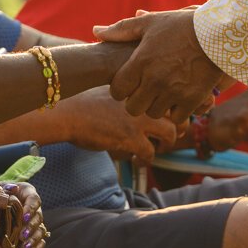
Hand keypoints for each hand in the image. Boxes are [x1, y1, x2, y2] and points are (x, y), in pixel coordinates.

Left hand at [0, 181, 46, 247]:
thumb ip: (2, 189)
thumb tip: (13, 188)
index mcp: (26, 193)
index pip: (34, 200)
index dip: (30, 209)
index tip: (23, 217)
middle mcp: (33, 208)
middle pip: (38, 216)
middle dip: (31, 227)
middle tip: (22, 235)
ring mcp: (33, 222)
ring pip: (40, 230)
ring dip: (33, 239)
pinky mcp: (32, 234)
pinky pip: (40, 242)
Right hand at [60, 87, 178, 162]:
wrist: (68, 112)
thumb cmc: (85, 102)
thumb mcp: (114, 91)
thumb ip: (131, 96)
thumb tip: (142, 108)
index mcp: (142, 87)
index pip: (170, 96)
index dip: (175, 109)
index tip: (170, 118)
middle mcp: (145, 100)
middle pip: (179, 114)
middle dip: (179, 128)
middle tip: (169, 137)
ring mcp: (139, 118)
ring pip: (171, 134)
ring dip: (165, 146)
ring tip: (155, 150)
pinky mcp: (131, 137)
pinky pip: (150, 153)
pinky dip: (145, 160)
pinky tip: (137, 161)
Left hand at [97, 8, 227, 124]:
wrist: (218, 34)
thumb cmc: (181, 26)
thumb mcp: (150, 23)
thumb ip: (121, 30)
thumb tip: (95, 32)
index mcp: (141, 61)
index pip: (117, 90)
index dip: (121, 89)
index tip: (129, 84)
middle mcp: (154, 79)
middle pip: (133, 107)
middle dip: (136, 101)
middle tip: (144, 93)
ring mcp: (173, 91)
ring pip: (153, 113)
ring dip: (156, 106)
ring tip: (162, 95)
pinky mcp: (192, 99)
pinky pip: (176, 117)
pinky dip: (177, 111)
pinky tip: (178, 100)